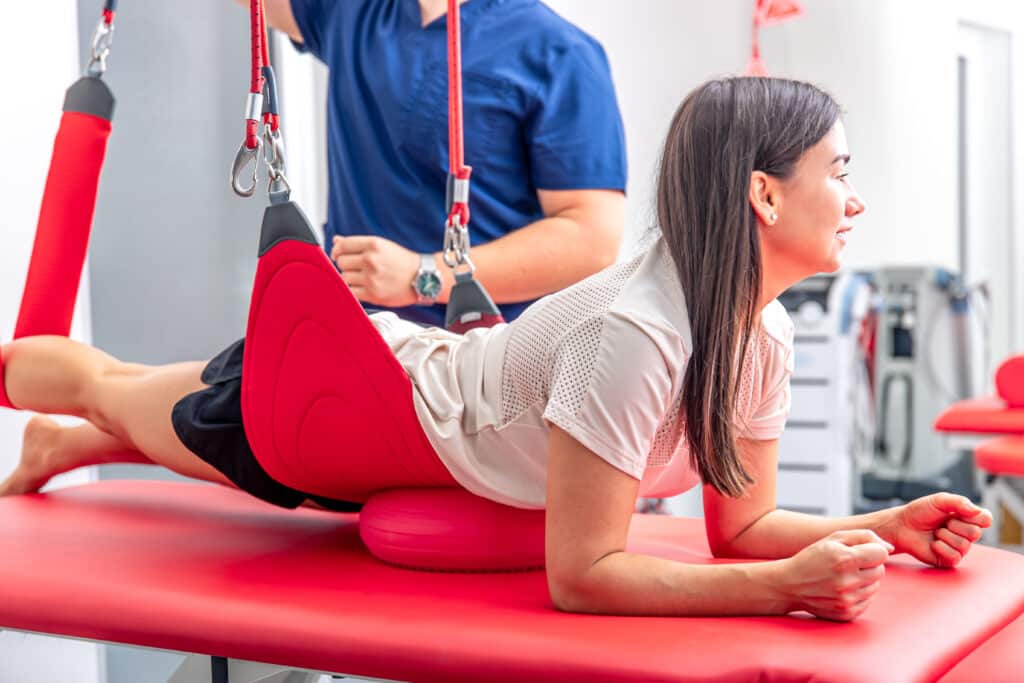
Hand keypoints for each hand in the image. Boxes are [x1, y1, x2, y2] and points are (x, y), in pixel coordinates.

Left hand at [331, 235, 420, 306]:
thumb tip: (336, 240)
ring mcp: (371, 277)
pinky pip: (351, 292)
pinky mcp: (373, 294)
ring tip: (363, 278)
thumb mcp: (382, 246)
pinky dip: (353, 290)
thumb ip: (357, 244)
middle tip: (356, 268)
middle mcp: (371, 260)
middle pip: (341, 262)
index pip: (342, 246)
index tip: (337, 255)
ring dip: (350, 278)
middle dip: (346, 265)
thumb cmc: (403, 262)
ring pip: (344, 277)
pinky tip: (363, 287)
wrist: (422, 278)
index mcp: (373, 244)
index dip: (336, 251)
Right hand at [772, 529, 891, 621]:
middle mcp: (847, 582)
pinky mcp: (847, 613)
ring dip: (865, 581)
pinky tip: (842, 589)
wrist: (790, 585)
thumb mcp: (833, 538)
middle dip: (868, 566)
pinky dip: (859, 594)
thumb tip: (890, 548)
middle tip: (849, 565)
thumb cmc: (812, 558)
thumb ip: (864, 536)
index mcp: (844, 559)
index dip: (872, 551)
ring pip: (876, 587)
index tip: (859, 552)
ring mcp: (847, 600)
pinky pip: (868, 601)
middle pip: (880, 571)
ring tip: (844, 577)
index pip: (881, 554)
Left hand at [877, 493, 991, 567]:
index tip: (958, 513)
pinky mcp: (949, 560)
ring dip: (945, 536)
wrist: (902, 526)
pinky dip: (941, 548)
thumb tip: (976, 511)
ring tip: (935, 532)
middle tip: (942, 523)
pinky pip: (954, 557)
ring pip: (964, 545)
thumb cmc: (920, 512)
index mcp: (967, 518)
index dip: (974, 516)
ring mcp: (959, 548)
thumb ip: (958, 502)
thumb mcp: (938, 501)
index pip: (986, 519)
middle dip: (954, 525)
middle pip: (975, 532)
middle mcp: (966, 534)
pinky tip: (933, 543)